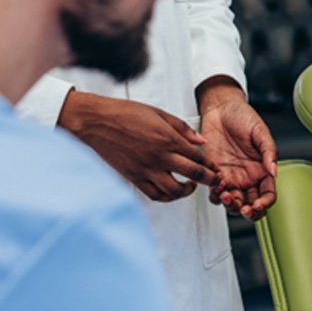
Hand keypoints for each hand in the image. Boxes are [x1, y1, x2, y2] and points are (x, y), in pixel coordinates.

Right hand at [58, 90, 218, 201]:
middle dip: (208, 179)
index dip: (209, 163)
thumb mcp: (159, 113)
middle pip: (192, 174)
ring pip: (173, 191)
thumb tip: (201, 140)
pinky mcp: (133, 178)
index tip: (214, 166)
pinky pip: (153, 194)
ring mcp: (145, 170)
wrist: (97, 122)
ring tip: (191, 186)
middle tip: (214, 180)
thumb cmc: (125, 113)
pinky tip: (170, 191)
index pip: (197, 156)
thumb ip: (182, 128)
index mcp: (168, 139)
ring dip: (187, 191)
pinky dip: (165, 197)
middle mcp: (159, 157)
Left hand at [198, 81, 276, 219]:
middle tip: (242, 207)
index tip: (257, 205)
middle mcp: (248, 177)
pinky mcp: (214, 173)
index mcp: (262, 169)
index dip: (264, 204)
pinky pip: (215, 192)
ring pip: (233, 203)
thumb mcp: (260, 131)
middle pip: (250, 205)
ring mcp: (231, 177)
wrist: (220, 108)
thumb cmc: (243, 116)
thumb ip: (269, 152)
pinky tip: (217, 187)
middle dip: (247, 211)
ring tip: (227, 196)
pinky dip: (216, 195)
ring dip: (230, 205)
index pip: (268, 194)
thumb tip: (274, 171)